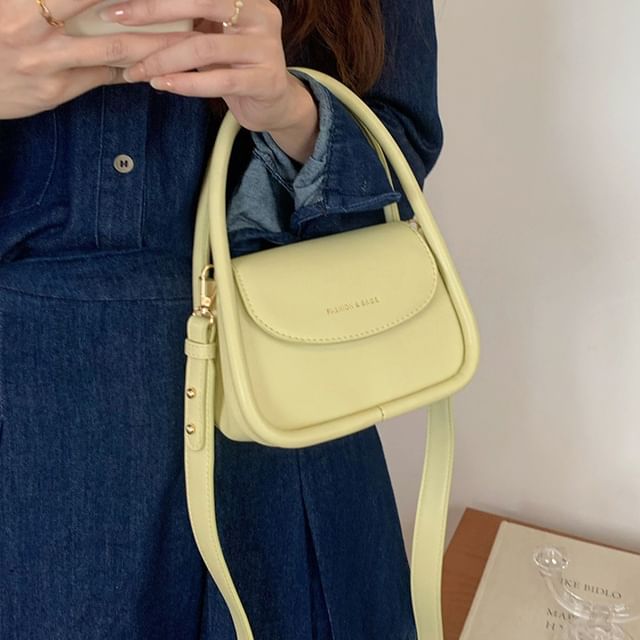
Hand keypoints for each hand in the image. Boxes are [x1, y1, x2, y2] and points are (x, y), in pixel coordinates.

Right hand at [0, 0, 197, 118]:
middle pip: (104, 9)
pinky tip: (153, 64)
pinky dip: (129, 68)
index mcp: (21, 0)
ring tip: (185, 37)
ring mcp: (47, 61)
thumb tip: (88, 0)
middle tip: (185, 8)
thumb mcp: (6, 4)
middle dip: (147, 8)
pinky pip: (102, 76)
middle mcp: (31, 26)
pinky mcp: (56, 89)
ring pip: (114, 48)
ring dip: (153, 44)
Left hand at [99, 0, 319, 160]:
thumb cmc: (237, 68)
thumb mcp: (215, 36)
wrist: (277, 104)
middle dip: (152, 11)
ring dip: (164, 58)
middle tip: (116, 19)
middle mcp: (259, 15)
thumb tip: (132, 11)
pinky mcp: (265, 81)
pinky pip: (219, 81)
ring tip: (137, 70)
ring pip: (204, 47)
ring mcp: (265, 48)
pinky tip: (162, 85)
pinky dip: (187, 83)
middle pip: (199, 3)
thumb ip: (189, 20)